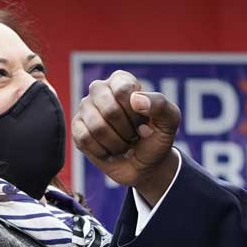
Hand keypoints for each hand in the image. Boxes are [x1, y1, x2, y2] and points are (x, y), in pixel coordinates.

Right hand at [72, 70, 180, 200]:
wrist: (144, 165)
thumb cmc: (156, 138)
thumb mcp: (169, 121)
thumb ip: (160, 105)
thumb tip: (135, 99)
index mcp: (122, 80)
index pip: (123, 90)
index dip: (136, 113)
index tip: (144, 122)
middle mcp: (100, 89)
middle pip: (109, 110)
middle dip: (127, 130)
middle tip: (134, 135)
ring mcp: (85, 108)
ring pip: (97, 127)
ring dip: (117, 143)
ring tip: (124, 143)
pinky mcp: (77, 128)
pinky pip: (85, 139)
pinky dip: (103, 151)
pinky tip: (110, 150)